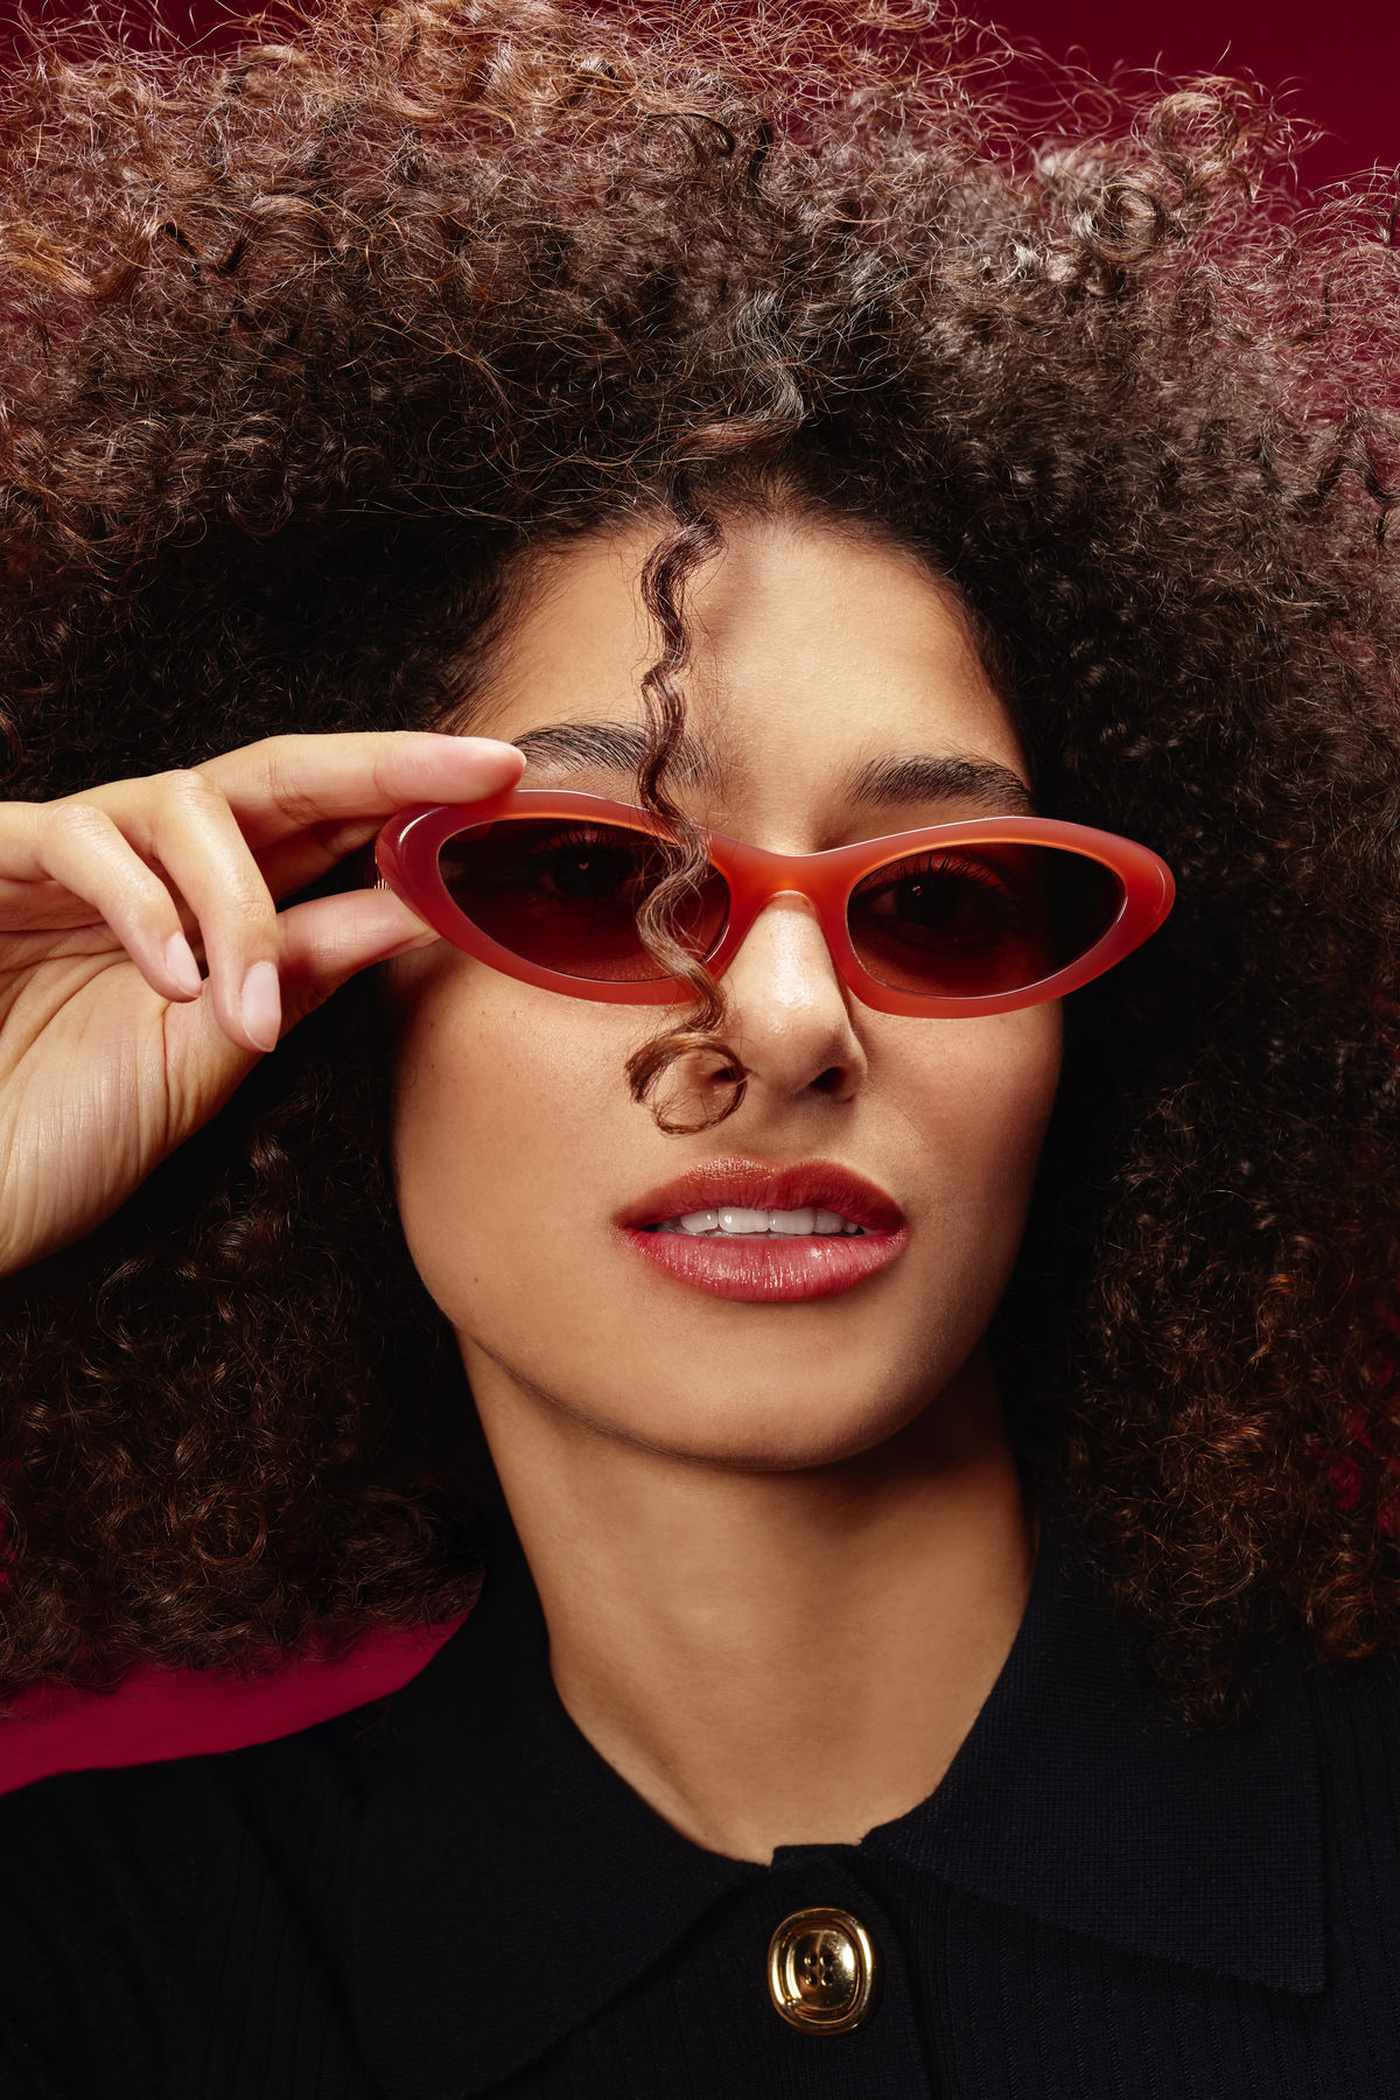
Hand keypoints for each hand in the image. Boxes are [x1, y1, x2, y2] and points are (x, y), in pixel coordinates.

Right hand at [0, 730, 522, 1276]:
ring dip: (238, 902)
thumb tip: (422, 907)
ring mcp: (66, 859)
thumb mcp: (214, 1051)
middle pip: (274, 774)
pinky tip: (171, 982)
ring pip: (183, 803)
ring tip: (241, 1008)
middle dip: (383, 767)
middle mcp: (148, 864)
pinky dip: (140, 908)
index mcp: (208, 904)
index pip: (321, 824)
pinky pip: (77, 841)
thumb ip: (302, 968)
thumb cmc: (66, 1125)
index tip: (508, 783)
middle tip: (480, 772)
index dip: (410, 795)